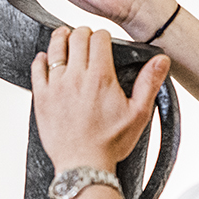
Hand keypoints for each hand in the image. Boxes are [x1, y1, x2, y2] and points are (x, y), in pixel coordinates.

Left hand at [31, 26, 169, 172]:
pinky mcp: (41, 98)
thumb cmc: (110, 143)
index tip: (103, 40)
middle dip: (83, 33)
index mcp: (100, 77)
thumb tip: (162, 60)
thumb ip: (149, 83)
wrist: (83, 164)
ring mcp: (56, 86)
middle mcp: (76, 77)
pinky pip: (37, 69)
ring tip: (65, 35)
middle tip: (85, 37)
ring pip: (55, 49)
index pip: (99, 38)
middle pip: (76, 38)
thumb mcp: (138, 114)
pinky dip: (41, 59)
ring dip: (61, 38)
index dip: (102, 35)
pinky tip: (45, 58)